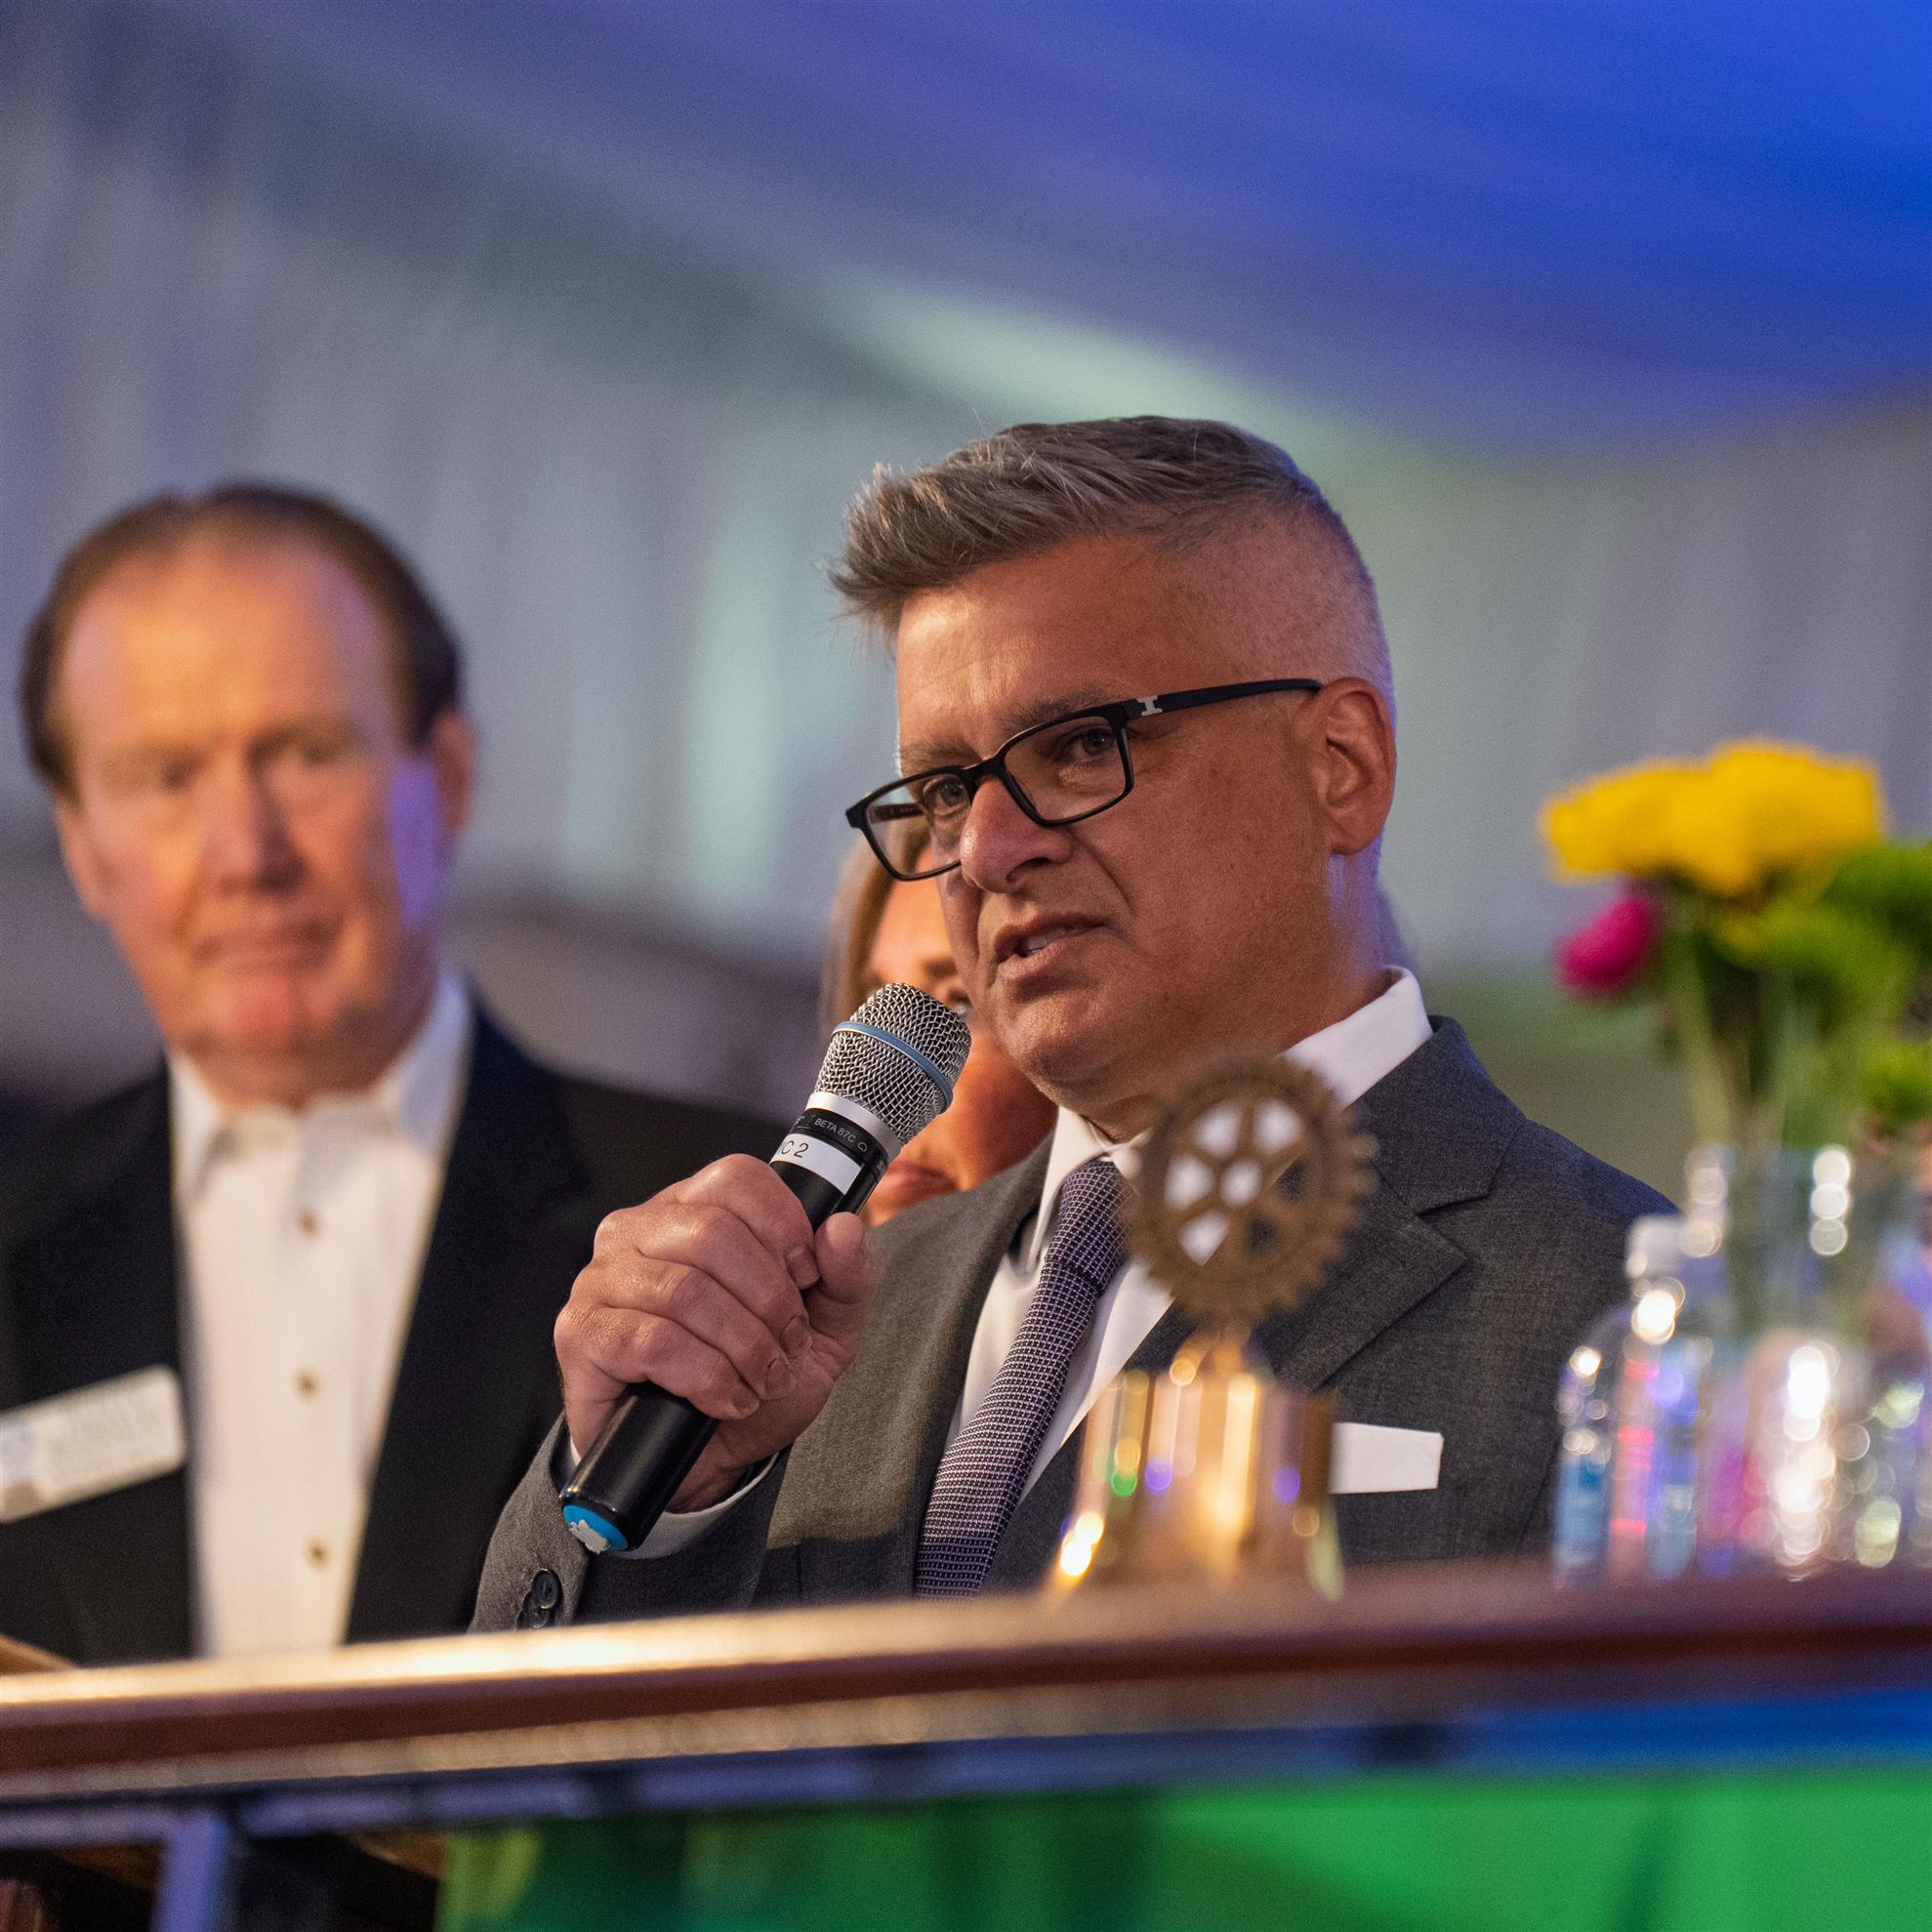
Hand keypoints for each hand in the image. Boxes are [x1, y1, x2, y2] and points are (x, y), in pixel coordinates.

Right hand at [554, 1156, 877, 1510]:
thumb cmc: (757, 1380)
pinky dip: (706, 1377)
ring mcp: (601, 1279)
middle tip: (788, 1343)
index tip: (806, 1277)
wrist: (708, 1462)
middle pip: (714, 1232)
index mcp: (692, 1209)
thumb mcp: (825, 1329)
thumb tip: (844, 1227)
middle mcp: (637, 1231)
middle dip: (769, 1299)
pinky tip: (726, 1399)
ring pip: (685, 1290)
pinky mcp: (582, 1334)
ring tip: (762, 1377)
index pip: (736, 1178)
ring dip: (743, 1345)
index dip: (784, 1226)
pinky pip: (652, 1342)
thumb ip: (845, 1276)